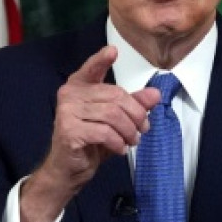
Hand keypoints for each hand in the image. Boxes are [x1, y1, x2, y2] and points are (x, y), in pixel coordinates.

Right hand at [20, 46, 160, 221]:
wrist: (69, 170)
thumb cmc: (90, 142)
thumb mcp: (116, 122)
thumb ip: (134, 105)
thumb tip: (155, 94)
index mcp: (79, 87)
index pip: (92, 68)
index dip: (102, 59)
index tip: (113, 51)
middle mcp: (70, 95)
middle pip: (115, 96)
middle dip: (135, 114)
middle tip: (143, 129)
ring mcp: (67, 112)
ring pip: (112, 114)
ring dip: (129, 131)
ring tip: (132, 141)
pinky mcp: (69, 130)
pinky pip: (104, 132)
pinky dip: (118, 142)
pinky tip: (120, 149)